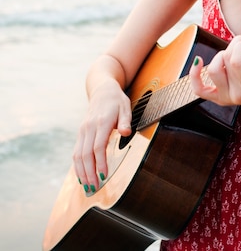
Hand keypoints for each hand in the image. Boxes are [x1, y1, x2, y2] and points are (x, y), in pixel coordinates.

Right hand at [72, 79, 131, 193]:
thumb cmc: (117, 101)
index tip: (104, 175)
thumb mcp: (126, 107)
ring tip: (87, 186)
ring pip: (78, 154)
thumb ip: (126, 121)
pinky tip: (81, 176)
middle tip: (94, 188)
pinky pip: (76, 151)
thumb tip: (127, 133)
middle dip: (89, 172)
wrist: (102, 91)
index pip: (97, 146)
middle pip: (85, 154)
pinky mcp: (80, 133)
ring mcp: (82, 131)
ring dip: (81, 172)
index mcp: (101, 123)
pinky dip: (77, 165)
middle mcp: (89, 128)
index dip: (99, 162)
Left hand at [188, 19, 240, 108]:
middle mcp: (239, 96)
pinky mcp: (221, 99)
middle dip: (235, 45)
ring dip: (222, 55)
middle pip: (226, 61)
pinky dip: (195, 75)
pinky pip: (200, 89)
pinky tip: (198, 61)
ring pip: (213, 69)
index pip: (236, 62)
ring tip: (235, 53)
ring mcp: (228, 99)